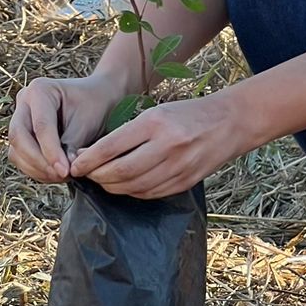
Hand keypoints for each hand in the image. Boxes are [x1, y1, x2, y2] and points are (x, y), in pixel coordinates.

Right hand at [7, 73, 123, 182]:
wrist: (98, 99)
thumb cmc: (94, 106)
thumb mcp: (87, 123)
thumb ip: (71, 145)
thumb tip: (62, 171)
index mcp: (40, 90)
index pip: (41, 126)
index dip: (51, 152)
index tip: (65, 170)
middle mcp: (24, 101)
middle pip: (19, 137)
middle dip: (39, 161)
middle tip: (61, 175)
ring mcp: (20, 118)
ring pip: (16, 150)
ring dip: (36, 168)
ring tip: (62, 176)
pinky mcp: (21, 135)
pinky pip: (19, 157)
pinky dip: (36, 169)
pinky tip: (55, 174)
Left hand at [68, 92, 243, 198]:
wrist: (230, 122)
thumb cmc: (188, 114)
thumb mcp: (158, 112)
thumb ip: (130, 133)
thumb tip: (96, 154)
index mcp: (156, 123)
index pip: (112, 146)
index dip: (89, 160)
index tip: (76, 164)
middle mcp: (167, 146)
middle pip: (120, 171)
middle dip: (98, 176)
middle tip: (86, 174)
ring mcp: (178, 167)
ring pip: (134, 187)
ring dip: (112, 187)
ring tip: (103, 180)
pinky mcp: (185, 182)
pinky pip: (150, 193)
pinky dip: (132, 192)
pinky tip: (125, 185)